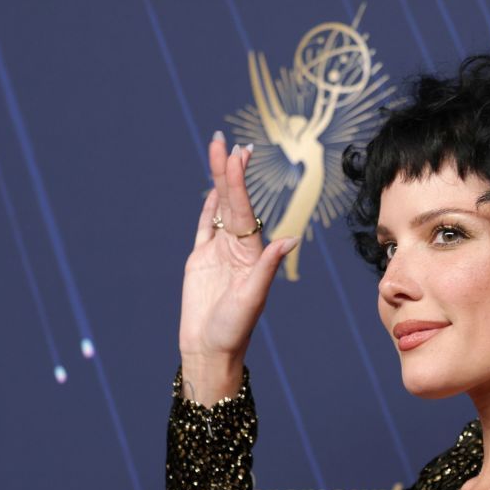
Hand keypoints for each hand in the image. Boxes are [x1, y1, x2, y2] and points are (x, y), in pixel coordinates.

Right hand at [178, 131, 293, 361]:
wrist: (209, 349)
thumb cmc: (234, 329)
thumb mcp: (252, 298)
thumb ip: (267, 266)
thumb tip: (290, 238)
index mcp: (251, 254)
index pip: (245, 211)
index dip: (240, 182)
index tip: (239, 155)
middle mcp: (237, 248)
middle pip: (232, 202)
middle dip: (228, 171)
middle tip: (226, 140)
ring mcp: (218, 252)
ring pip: (218, 209)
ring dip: (219, 182)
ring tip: (219, 151)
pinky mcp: (200, 261)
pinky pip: (204, 228)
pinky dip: (208, 208)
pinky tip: (213, 190)